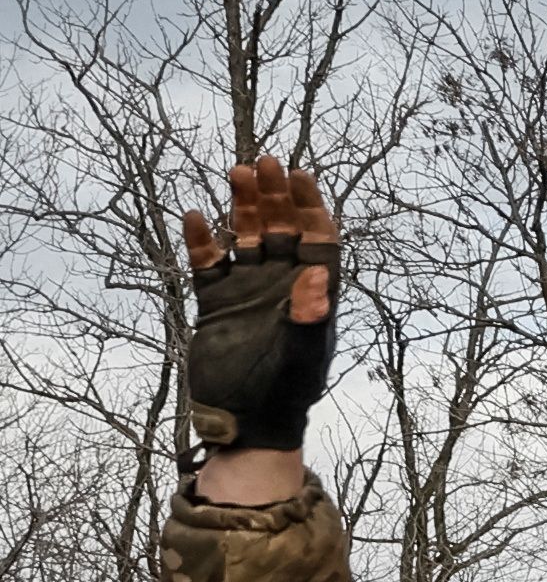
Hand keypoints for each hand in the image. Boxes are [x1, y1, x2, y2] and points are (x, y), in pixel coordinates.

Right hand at [178, 157, 340, 489]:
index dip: (310, 205)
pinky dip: (201, 241)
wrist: (246, 420)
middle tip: (265, 161)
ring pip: (244, 236)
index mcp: (311, 291)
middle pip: (280, 227)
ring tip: (236, 173)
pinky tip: (193, 216)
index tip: (300, 174)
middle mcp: (280, 283)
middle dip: (275, 196)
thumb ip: (309, 317)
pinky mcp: (215, 302)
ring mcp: (247, 289)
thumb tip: (317, 277)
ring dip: (241, 207)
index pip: (316, 237)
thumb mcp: (302, 355)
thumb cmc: (285, 391)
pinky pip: (208, 263)